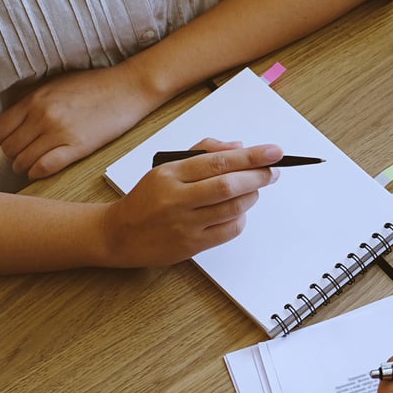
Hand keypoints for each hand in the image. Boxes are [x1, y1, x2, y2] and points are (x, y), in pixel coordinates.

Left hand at [0, 62, 161, 179]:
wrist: (127, 88)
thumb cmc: (95, 85)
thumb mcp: (55, 84)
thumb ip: (32, 99)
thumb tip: (15, 116)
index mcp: (34, 99)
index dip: (4, 140)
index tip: (13, 142)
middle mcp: (42, 115)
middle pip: (9, 148)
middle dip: (14, 155)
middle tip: (24, 155)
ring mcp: (59, 132)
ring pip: (24, 160)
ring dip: (24, 166)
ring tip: (31, 166)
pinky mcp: (78, 146)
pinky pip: (45, 166)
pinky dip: (38, 172)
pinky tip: (40, 171)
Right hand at [99, 139, 280, 266]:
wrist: (118, 234)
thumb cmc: (147, 198)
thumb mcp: (167, 167)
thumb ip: (202, 153)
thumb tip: (237, 147)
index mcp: (170, 173)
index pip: (219, 161)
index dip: (251, 156)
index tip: (274, 152)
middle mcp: (176, 198)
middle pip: (228, 185)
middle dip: (257, 177)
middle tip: (272, 172)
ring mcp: (184, 223)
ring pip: (231, 208)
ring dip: (252, 197)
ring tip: (255, 190)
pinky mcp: (191, 245)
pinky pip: (227, 230)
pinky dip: (240, 218)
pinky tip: (239, 211)